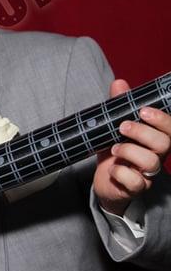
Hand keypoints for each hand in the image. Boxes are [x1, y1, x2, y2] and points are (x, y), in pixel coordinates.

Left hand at [94, 79, 170, 214]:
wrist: (106, 181)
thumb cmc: (115, 152)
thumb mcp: (114, 127)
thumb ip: (119, 107)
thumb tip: (119, 83)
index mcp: (155, 139)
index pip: (170, 128)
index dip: (161, 119)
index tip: (142, 110)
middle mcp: (156, 156)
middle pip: (164, 143)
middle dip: (142, 132)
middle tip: (122, 127)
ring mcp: (147, 173)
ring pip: (151, 162)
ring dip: (129, 151)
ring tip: (114, 148)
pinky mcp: (134, 188)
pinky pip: (135, 182)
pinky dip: (121, 173)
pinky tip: (112, 168)